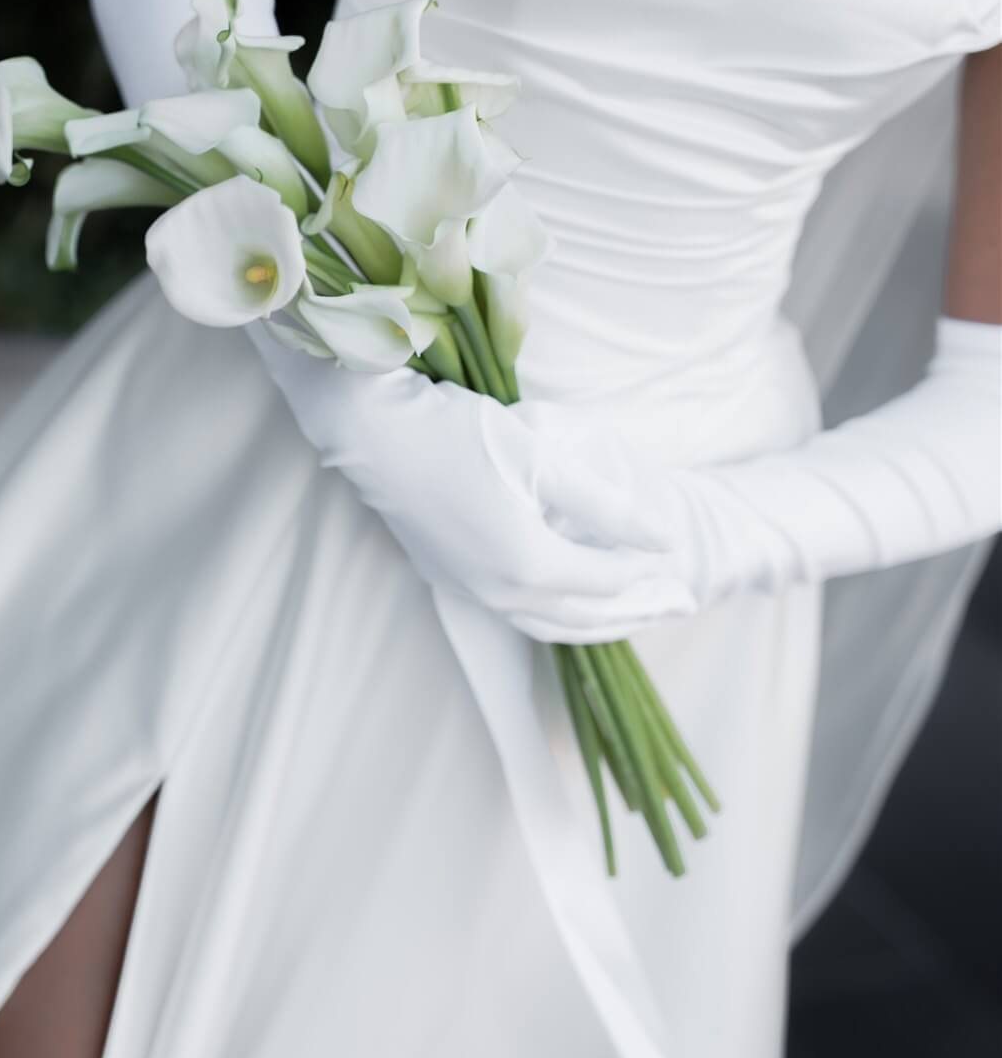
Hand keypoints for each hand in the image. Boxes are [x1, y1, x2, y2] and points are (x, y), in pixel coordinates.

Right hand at [251, 327, 699, 640]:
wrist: (373, 432)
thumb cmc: (459, 433)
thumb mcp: (544, 458)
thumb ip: (607, 507)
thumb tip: (664, 539)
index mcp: (528, 565)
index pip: (607, 583)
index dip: (650, 581)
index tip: (685, 575)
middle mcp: (499, 592)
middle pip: (583, 618)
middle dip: (636, 613)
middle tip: (678, 606)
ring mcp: (470, 590)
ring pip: (549, 625)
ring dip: (598, 622)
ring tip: (635, 613)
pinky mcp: (450, 578)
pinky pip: (519, 615)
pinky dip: (558, 615)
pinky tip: (569, 599)